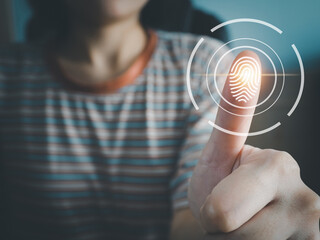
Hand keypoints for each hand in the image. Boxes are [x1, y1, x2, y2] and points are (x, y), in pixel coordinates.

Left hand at [188, 51, 319, 238]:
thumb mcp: (219, 148)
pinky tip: (262, 237)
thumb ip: (233, 110)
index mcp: (280, 168)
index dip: (214, 210)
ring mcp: (312, 232)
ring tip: (244, 227)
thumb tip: (248, 56)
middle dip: (222, 226)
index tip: (225, 190)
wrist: (233, 213)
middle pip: (232, 234)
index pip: (222, 212)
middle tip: (230, 214)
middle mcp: (308, 204)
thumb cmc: (221, 178)